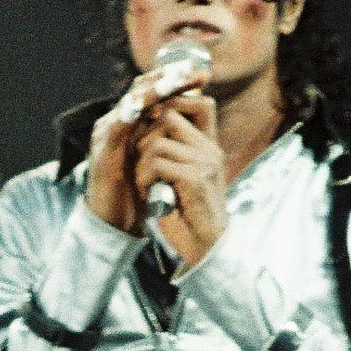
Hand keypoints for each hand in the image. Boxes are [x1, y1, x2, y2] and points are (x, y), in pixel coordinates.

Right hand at [84, 63, 209, 234]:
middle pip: (141, 89)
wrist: (115, 223)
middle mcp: (116, 123)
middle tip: (192, 69)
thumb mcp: (156, 159)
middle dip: (168, 77)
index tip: (202, 73)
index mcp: (131, 123)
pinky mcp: (103, 153)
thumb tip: (192, 119)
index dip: (176, 79)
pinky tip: (143, 105)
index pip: (153, 90)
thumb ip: (167, 138)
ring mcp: (107, 136)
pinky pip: (116, 128)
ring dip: (152, 91)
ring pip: (129, 103)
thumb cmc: (137, 192)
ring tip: (173, 81)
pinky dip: (129, 114)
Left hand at [135, 91, 226, 264]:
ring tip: (144, 183)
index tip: (149, 120)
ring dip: (141, 163)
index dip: (171, 103)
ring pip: (157, 142)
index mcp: (210, 146)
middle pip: (170, 115)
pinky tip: (148, 193)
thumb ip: (174, 151)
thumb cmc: (188, 215)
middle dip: (145, 135)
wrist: (205, 248)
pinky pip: (158, 163)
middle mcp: (211, 149)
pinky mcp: (196, 178)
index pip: (200, 103)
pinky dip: (145, 178)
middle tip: (139, 161)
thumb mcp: (181, 176)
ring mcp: (206, 162)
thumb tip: (152, 122)